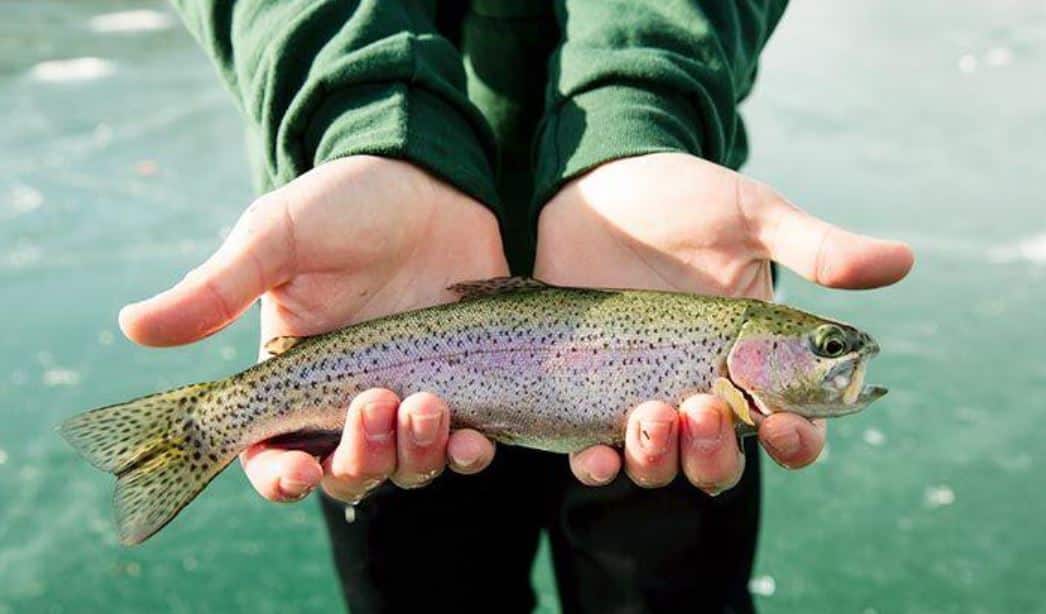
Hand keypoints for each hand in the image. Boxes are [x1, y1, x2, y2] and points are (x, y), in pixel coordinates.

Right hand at [119, 156, 504, 502]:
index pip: (274, 453)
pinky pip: (464, 446)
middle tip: (377, 401)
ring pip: (405, 469)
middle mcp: (350, 399)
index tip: (300, 473)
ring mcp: (410, 396)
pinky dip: (466, 454)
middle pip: (348, 475)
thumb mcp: (277, 239)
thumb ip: (216, 290)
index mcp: (295, 376)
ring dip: (415, 455)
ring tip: (427, 404)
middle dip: (361, 459)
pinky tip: (473, 438)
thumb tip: (131, 327)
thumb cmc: (347, 204)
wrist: (431, 179)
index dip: (280, 479)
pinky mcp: (466, 387)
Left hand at [535, 153, 913, 492]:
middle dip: (716, 454)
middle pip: (721, 462)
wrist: (600, 182)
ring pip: (662, 466)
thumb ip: (817, 248)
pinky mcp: (587, 391)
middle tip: (702, 407)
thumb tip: (905, 261)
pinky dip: (598, 465)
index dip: (795, 443)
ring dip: (662, 459)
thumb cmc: (684, 200)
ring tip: (652, 413)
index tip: (781, 425)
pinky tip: (598, 453)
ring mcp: (641, 393)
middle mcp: (700, 387)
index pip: (789, 427)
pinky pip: (596, 452)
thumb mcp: (754, 218)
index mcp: (752, 360)